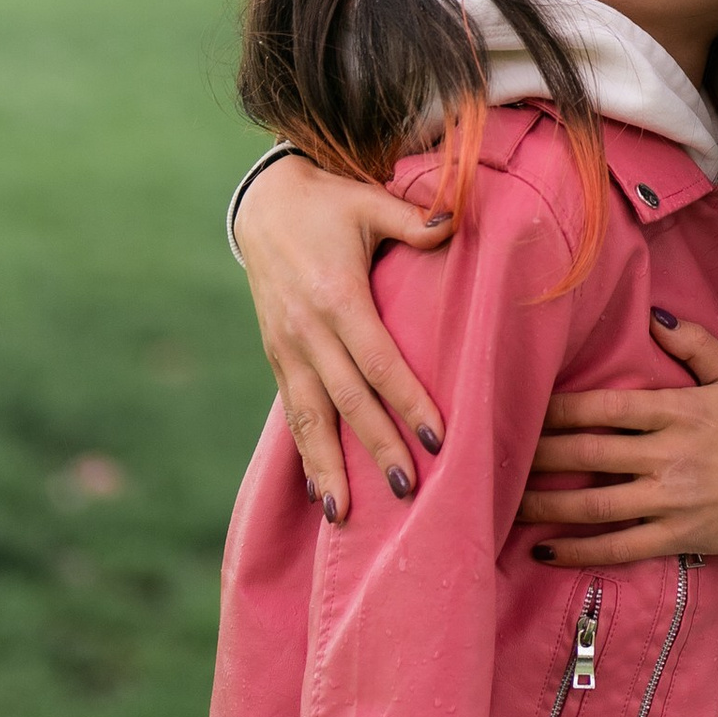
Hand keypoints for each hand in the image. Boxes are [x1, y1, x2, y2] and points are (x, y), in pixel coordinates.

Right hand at [236, 152, 450, 522]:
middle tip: (408, 490)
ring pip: (311, 417)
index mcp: (336, 296)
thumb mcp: (368, 201)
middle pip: (348, 400)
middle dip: (377, 447)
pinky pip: (292, 410)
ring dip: (330, 466)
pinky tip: (319, 488)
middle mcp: (307, 330)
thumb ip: (412, 218)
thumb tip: (454, 223)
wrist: (263, 204)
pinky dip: (305, 451)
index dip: (408, 400)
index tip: (439, 436)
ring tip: (346, 515)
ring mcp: (286, 347)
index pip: (378, 361)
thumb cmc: (327, 202)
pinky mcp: (276, 355)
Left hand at [517, 314, 717, 566]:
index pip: (605, 408)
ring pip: (594, 504)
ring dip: (547, 505)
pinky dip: (579, 551)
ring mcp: (669, 500)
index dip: (559, 409)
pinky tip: (545, 549)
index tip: (524, 407)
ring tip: (507, 503)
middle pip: (589, 454)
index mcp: (677, 411)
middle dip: (539, 455)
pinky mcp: (676, 537)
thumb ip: (692, 343)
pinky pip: (618, 547)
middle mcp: (667, 455)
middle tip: (499, 456)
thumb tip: (653, 315)